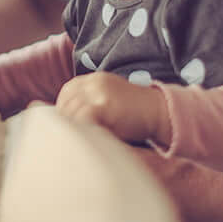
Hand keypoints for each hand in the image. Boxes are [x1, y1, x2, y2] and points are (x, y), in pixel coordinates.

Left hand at [55, 72, 170, 145]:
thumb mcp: (109, 100)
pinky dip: (81, 131)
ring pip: (71, 112)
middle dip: (65, 122)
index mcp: (93, 79)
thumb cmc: (134, 113)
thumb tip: (67, 123)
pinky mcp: (103, 105)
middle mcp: (94, 82)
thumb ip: (90, 104)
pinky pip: (81, 119)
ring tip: (77, 143)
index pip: (66, 93)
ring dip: (72, 129)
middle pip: (66, 103)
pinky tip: (87, 141)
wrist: (159, 112)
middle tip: (69, 140)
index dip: (63, 111)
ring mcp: (98, 92)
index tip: (66, 127)